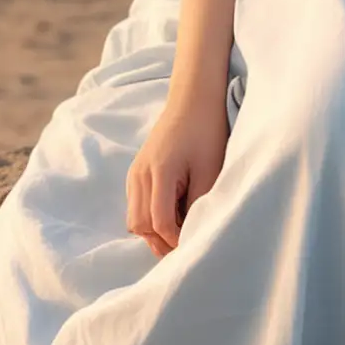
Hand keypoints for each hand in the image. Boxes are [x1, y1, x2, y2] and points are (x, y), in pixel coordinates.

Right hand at [126, 94, 229, 257]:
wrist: (193, 99)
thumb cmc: (206, 131)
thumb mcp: (209, 169)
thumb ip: (198, 203)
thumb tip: (192, 233)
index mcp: (159, 172)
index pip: (159, 222)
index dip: (176, 240)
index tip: (194, 243)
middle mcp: (140, 174)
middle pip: (140, 225)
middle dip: (161, 241)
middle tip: (185, 245)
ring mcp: (135, 173)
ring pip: (134, 219)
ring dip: (154, 231)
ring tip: (179, 231)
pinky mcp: (137, 172)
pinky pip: (136, 205)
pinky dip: (150, 217)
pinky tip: (172, 215)